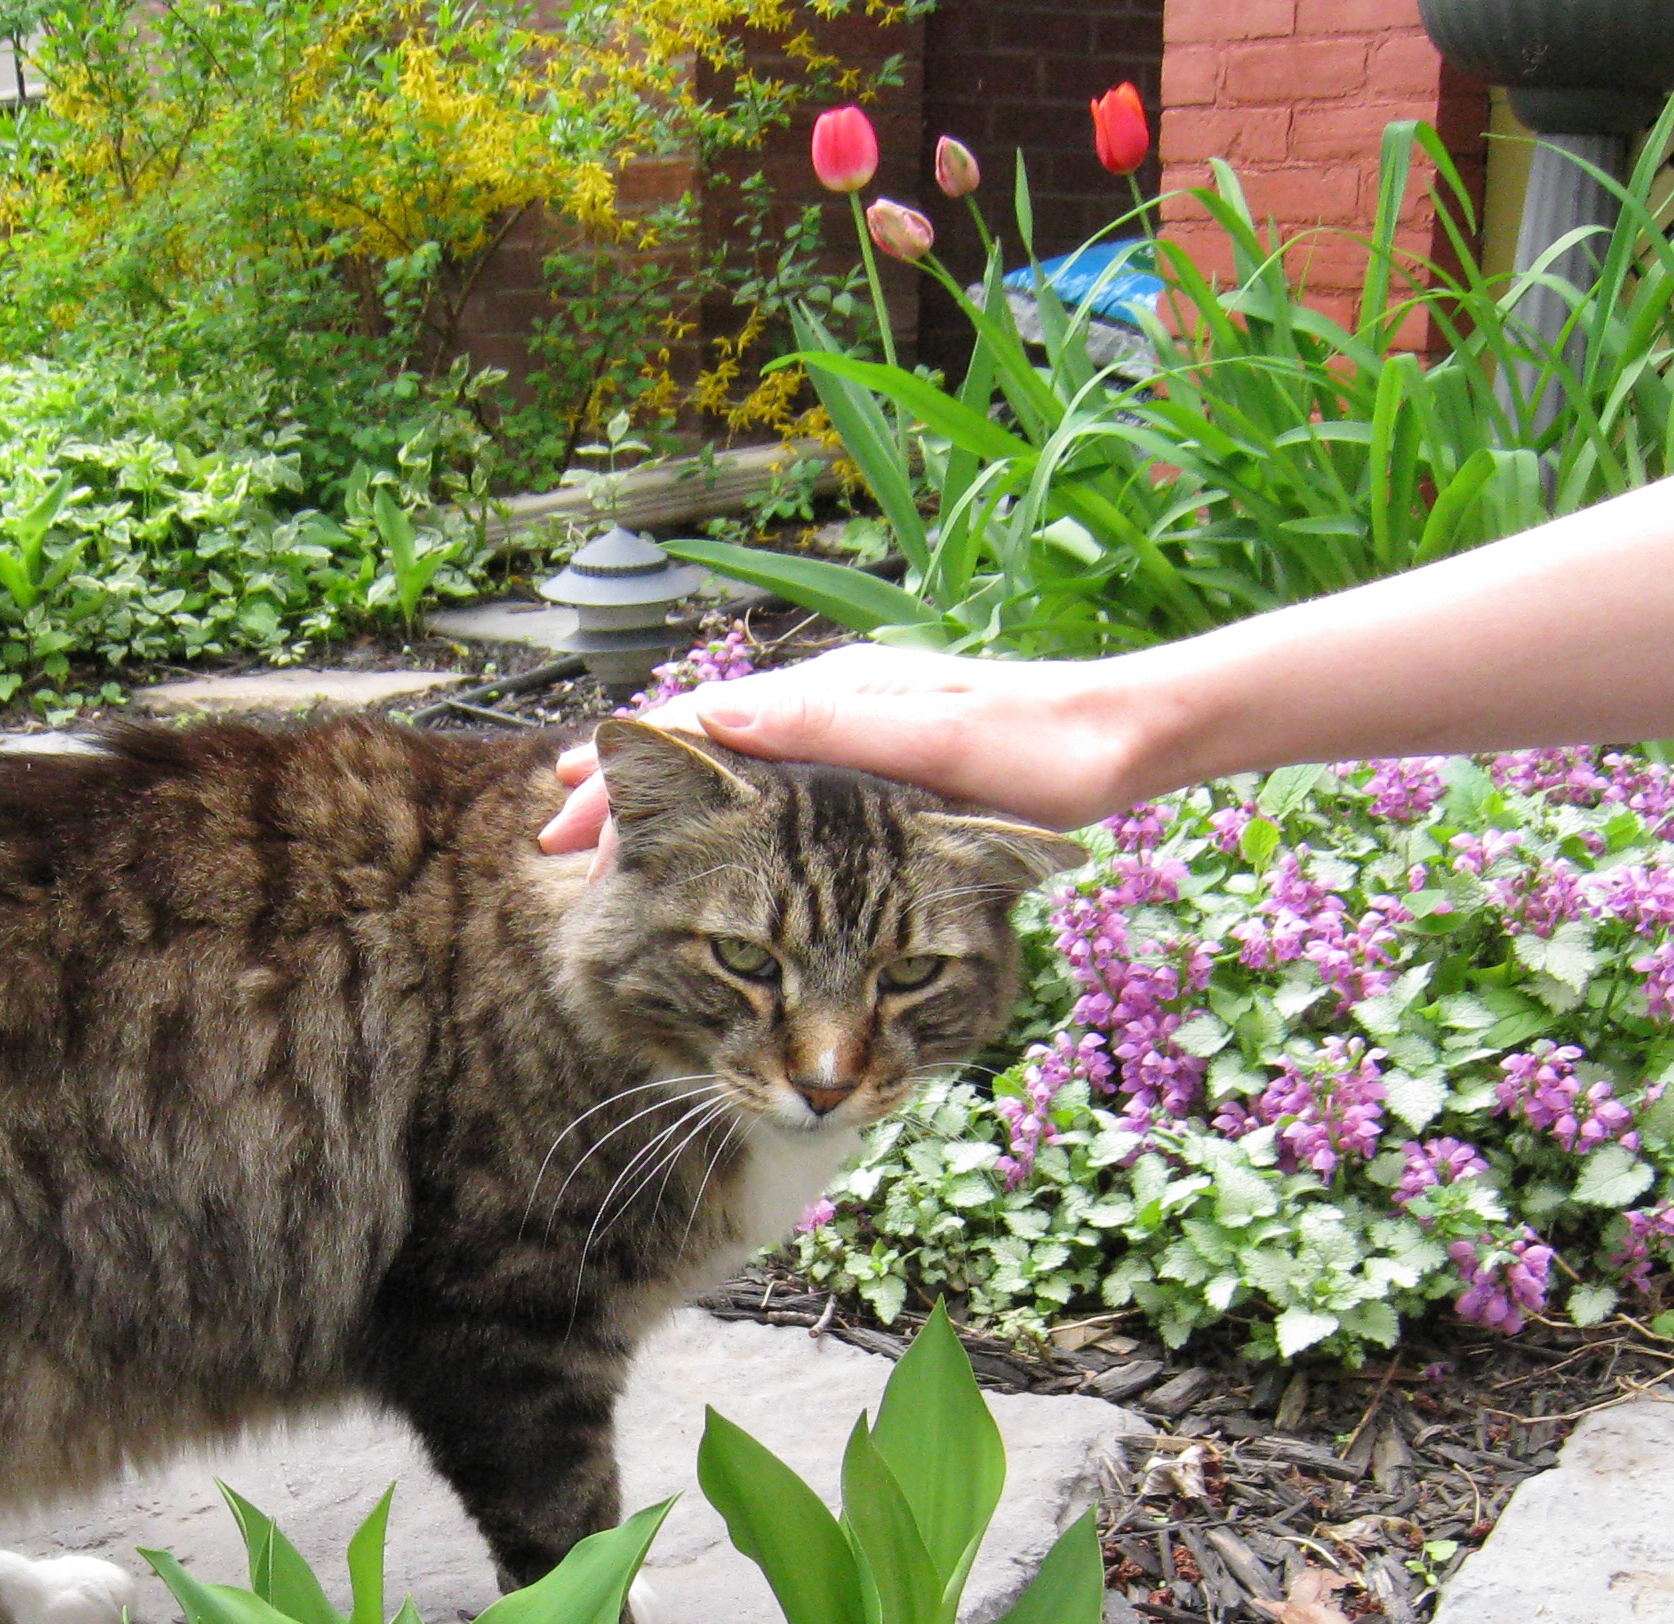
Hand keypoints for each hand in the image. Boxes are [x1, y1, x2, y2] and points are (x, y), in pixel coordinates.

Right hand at [541, 644, 1142, 854]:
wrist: (1117, 745)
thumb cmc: (1036, 746)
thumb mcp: (930, 738)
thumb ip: (826, 723)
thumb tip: (718, 709)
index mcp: (827, 698)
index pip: (695, 729)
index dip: (624, 776)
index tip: (566, 818)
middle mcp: (824, 717)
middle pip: (693, 760)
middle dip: (619, 804)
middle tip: (556, 856)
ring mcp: (844, 753)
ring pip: (724, 786)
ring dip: (656, 824)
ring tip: (598, 862)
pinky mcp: (869, 792)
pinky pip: (768, 810)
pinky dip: (715, 837)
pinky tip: (699, 875)